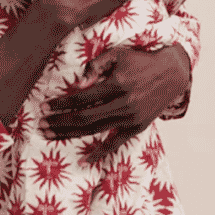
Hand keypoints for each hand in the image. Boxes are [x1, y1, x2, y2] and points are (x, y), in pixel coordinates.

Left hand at [39, 44, 191, 160]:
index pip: (82, 97)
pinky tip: (85, 160)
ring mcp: (132, 118)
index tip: (44, 106)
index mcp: (119, 83)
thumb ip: (97, 65)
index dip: (61, 103)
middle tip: (41, 125)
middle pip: (84, 117)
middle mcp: (125, 103)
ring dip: (70, 134)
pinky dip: (101, 153)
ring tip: (50, 135)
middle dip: (59, 122)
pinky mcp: (137, 127)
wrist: (173, 73)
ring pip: (95, 130)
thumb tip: (79, 83)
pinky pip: (116, 143)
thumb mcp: (119, 54)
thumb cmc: (141, 60)